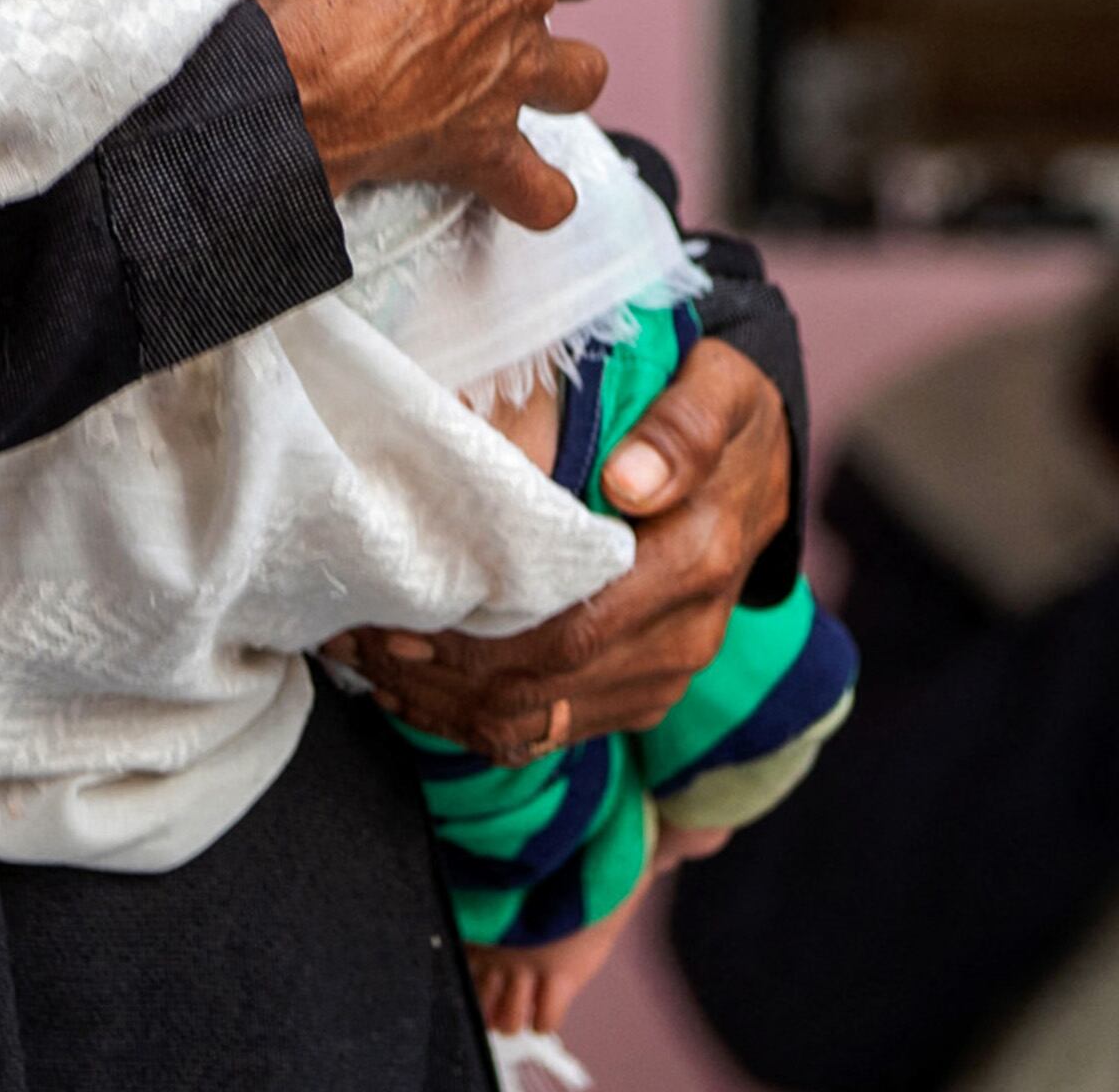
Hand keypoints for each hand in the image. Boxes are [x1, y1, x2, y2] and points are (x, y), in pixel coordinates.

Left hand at [337, 336, 792, 757]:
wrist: (763, 470)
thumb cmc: (722, 414)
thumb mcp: (718, 388)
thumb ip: (683, 426)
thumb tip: (630, 480)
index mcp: (697, 558)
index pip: (572, 629)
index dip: (475, 640)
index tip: (396, 619)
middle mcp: (684, 634)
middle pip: (543, 686)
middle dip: (438, 675)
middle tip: (355, 639)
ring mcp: (665, 674)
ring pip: (538, 722)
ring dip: (444, 705)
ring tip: (368, 663)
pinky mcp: (643, 694)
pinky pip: (549, 731)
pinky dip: (473, 720)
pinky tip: (416, 690)